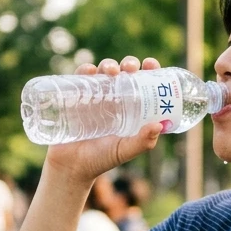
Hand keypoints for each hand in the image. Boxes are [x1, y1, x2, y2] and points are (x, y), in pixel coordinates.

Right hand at [43, 56, 165, 184]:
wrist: (71, 167)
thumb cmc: (101, 160)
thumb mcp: (124, 150)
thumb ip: (142, 142)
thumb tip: (159, 125)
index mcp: (131, 108)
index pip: (143, 83)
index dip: (149, 70)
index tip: (150, 64)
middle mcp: (114, 99)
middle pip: (124, 72)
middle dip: (129, 63)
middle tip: (131, 68)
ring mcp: (94, 96)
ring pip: (103, 71)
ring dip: (109, 64)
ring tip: (112, 71)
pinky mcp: (74, 97)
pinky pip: (80, 77)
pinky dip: (85, 69)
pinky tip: (90, 71)